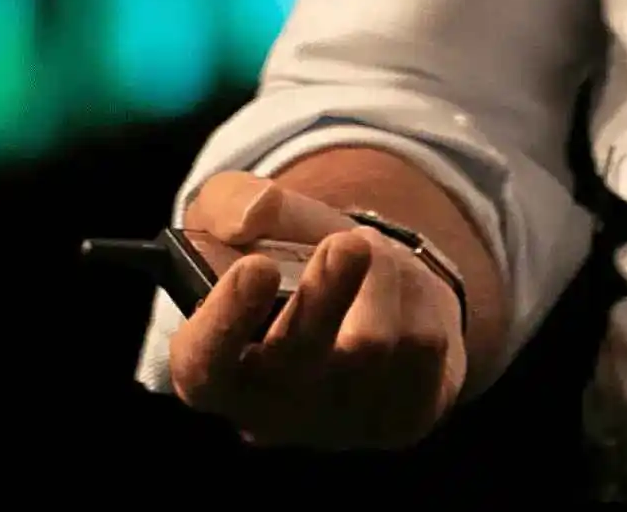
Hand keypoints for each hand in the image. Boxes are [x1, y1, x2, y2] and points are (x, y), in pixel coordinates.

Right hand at [168, 171, 467, 449]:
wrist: (369, 295)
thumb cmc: (291, 265)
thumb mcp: (248, 222)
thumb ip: (230, 203)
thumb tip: (252, 212)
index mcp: (217, 368)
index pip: (203, 367)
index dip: (224, 322)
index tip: (255, 267)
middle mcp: (272, 411)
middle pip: (298, 363)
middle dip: (324, 296)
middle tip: (345, 243)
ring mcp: (340, 424)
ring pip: (373, 342)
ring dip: (382, 272)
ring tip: (370, 255)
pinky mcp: (401, 421)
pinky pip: (423, 346)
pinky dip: (419, 297)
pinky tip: (402, 297)